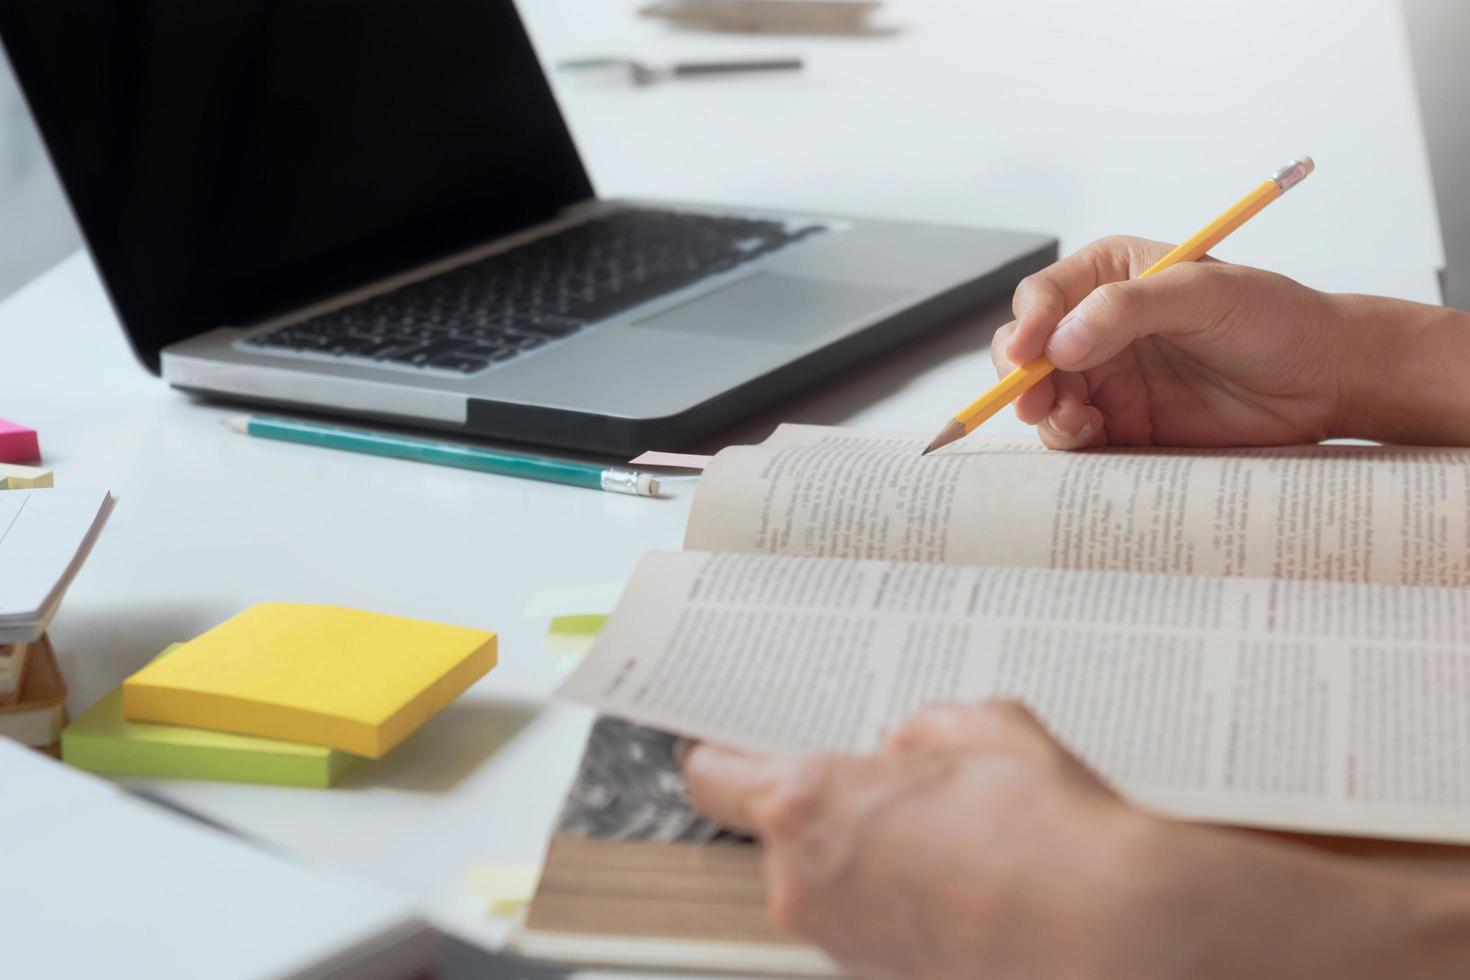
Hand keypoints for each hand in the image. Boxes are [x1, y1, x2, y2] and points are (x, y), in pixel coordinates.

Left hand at [683, 700, 1469, 979]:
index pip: (713, 776)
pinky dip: (905, 902)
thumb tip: (907, 747)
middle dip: (835, 808)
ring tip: (962, 838)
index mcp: (808, 806)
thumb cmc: (1047, 834)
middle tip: (905, 787)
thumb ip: (924, 730)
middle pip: (784, 832)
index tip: (733, 745)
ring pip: (833, 881)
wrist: (1114, 940)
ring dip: (874, 858)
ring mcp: (845, 946)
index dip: (724, 755)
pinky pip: (873, 923)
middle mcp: (805, 887)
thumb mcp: (987, 729)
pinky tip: (974, 882)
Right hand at [994, 236, 1351, 449]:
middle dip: (1023, 378)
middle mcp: (1099, 326)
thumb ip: (1126, 309)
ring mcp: (1109, 378)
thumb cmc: (1274, 318)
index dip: (1026, 326)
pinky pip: (1077, 436)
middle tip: (1036, 402)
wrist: (1324, 379)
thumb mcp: (1202, 293)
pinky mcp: (1125, 424)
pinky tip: (1097, 436)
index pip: (1043, 297)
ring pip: (1045, 399)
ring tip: (1077, 423)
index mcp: (1111, 276)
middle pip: (1029, 353)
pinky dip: (1073, 441)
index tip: (1024, 355)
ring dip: (1048, 413)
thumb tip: (1060, 343)